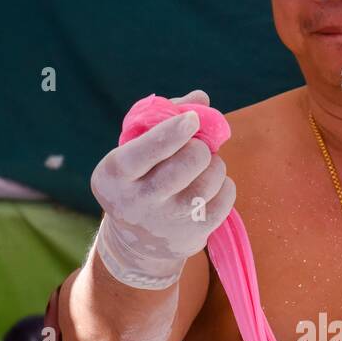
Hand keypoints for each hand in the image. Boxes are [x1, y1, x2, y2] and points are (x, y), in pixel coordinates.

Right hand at [91, 90, 235, 289]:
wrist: (139, 242)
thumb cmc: (139, 179)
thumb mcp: (134, 150)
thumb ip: (161, 118)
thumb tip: (201, 98)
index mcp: (114, 174)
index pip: (146, 150)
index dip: (173, 131)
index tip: (192, 119)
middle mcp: (138, 201)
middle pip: (189, 160)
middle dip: (199, 147)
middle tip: (196, 149)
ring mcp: (168, 220)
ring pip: (212, 175)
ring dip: (214, 164)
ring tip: (202, 168)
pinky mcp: (195, 232)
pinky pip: (226, 193)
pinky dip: (224, 183)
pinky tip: (209, 186)